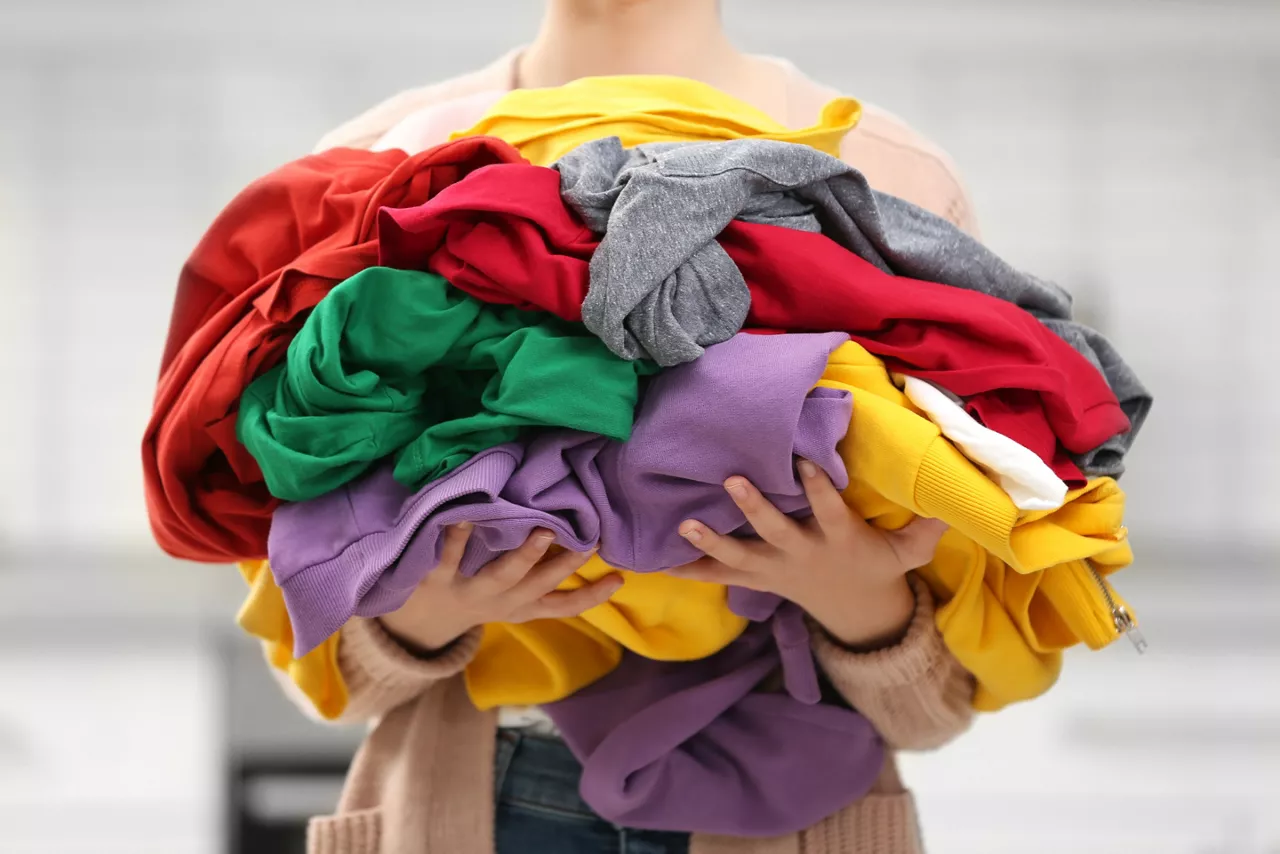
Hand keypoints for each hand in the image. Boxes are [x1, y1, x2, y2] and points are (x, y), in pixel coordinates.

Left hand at [378, 524, 622, 653]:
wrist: (419, 621)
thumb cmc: (480, 594)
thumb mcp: (515, 598)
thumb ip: (545, 574)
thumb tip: (585, 539)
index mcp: (521, 606)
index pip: (563, 605)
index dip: (592, 596)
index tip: (619, 577)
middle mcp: (500, 601)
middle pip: (537, 585)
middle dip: (563, 565)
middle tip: (588, 542)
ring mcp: (469, 590)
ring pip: (500, 575)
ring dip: (523, 556)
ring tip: (541, 532)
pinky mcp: (436, 579)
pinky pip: (449, 557)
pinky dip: (457, 537)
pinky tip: (466, 514)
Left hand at [668, 460, 947, 647]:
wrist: (854, 613)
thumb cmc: (875, 567)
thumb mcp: (904, 554)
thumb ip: (923, 533)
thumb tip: (948, 507)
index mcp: (837, 541)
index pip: (829, 512)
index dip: (819, 490)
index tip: (806, 464)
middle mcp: (800, 555)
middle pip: (775, 532)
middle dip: (754, 508)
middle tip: (732, 481)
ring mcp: (774, 569)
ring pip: (738, 557)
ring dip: (710, 543)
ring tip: (683, 526)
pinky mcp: (756, 578)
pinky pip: (719, 576)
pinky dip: (690, 569)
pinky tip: (654, 562)